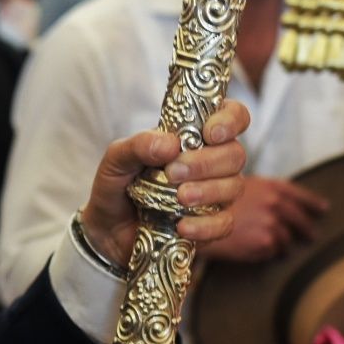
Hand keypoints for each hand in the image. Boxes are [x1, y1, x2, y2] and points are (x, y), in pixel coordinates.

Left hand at [79, 101, 250, 267]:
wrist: (107, 228)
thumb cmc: (118, 184)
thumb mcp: (117, 158)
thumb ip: (139, 145)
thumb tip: (170, 144)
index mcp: (193, 134)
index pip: (232, 115)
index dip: (230, 120)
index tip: (209, 133)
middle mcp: (211, 161)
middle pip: (235, 153)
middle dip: (207, 162)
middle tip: (173, 172)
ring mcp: (215, 193)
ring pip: (234, 186)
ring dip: (208, 191)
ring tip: (179, 198)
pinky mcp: (212, 224)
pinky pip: (224, 223)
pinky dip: (205, 225)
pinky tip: (182, 226)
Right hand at [204, 176, 328, 263]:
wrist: (194, 218)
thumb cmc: (212, 202)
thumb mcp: (238, 186)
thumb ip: (262, 193)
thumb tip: (280, 204)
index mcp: (271, 187)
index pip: (300, 196)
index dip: (313, 203)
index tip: (323, 209)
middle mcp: (275, 204)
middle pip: (301, 220)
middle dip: (307, 229)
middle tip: (311, 236)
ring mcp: (271, 224)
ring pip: (287, 240)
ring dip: (284, 245)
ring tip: (279, 249)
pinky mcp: (264, 243)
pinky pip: (273, 252)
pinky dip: (269, 253)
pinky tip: (259, 250)